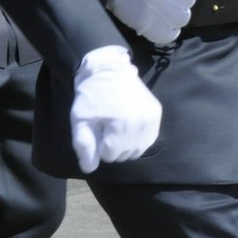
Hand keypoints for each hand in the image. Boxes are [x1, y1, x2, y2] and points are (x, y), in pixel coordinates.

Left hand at [70, 45, 161, 172]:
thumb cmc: (91, 95)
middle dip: (112, 146)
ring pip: (137, 149)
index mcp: (122, 125)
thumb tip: (89, 168)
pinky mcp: (157, 113)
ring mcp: (153, 118)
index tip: (97, 128)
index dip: (99, 145)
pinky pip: (148, 139)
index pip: (110, 155)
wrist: (109, 69)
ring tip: (117, 127)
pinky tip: (128, 126)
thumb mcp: (80, 120)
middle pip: (125, 154)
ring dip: (125, 144)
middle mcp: (142, 124)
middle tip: (106, 126)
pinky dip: (137, 138)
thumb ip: (84, 146)